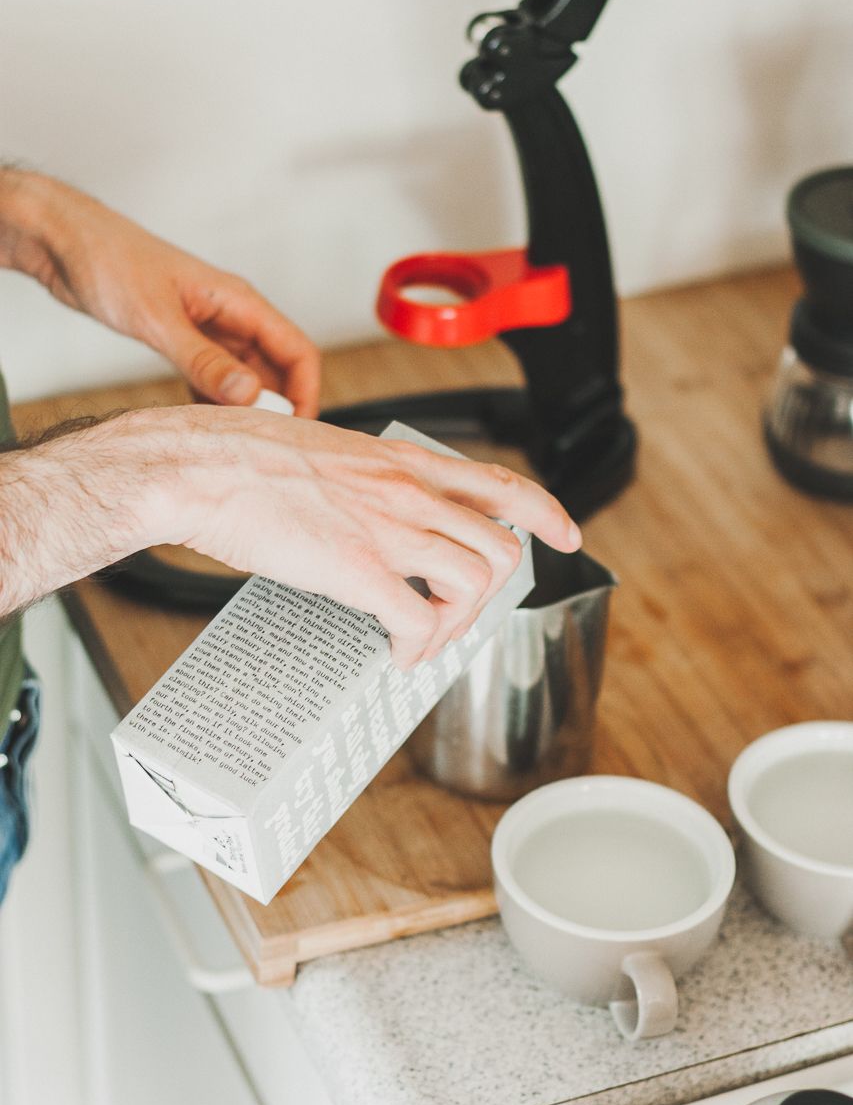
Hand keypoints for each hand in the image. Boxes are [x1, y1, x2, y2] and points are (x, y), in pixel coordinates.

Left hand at [0, 170, 319, 413]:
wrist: (62, 242)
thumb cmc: (109, 261)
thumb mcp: (158, 318)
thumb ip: (204, 360)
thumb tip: (249, 396)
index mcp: (239, 302)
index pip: (297, 352)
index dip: (304, 393)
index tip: (293, 432)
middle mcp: (231, 316)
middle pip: (276, 370)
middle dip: (273, 408)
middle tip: (254, 444)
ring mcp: (208, 328)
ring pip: (245, 378)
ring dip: (240, 408)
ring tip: (225, 440)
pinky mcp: (184, 338)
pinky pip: (213, 378)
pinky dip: (211, 401)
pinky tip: (196, 422)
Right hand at [154, 407, 581, 667]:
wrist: (197, 465)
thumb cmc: (245, 459)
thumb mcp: (328, 453)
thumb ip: (366, 482)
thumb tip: (369, 512)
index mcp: (402, 462)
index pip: (501, 482)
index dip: (545, 512)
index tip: (565, 534)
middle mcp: (409, 490)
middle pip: (500, 548)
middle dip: (490, 594)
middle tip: (455, 614)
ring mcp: (389, 528)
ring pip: (475, 584)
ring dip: (456, 623)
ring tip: (420, 635)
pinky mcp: (358, 569)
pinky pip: (420, 622)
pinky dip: (417, 648)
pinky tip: (394, 651)